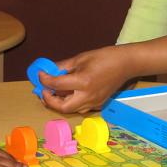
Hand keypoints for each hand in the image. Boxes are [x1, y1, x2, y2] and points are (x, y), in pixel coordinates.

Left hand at [39, 36, 166, 113]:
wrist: (126, 64)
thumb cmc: (104, 57)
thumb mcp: (80, 58)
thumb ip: (63, 66)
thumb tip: (48, 70)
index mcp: (83, 82)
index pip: (56, 84)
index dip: (44, 79)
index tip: (40, 74)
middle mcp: (88, 96)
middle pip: (62, 107)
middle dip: (49, 100)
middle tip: (43, 90)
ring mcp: (94, 102)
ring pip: (71, 109)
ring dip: (59, 103)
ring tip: (53, 92)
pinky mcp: (98, 104)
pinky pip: (80, 107)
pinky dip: (70, 102)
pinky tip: (67, 93)